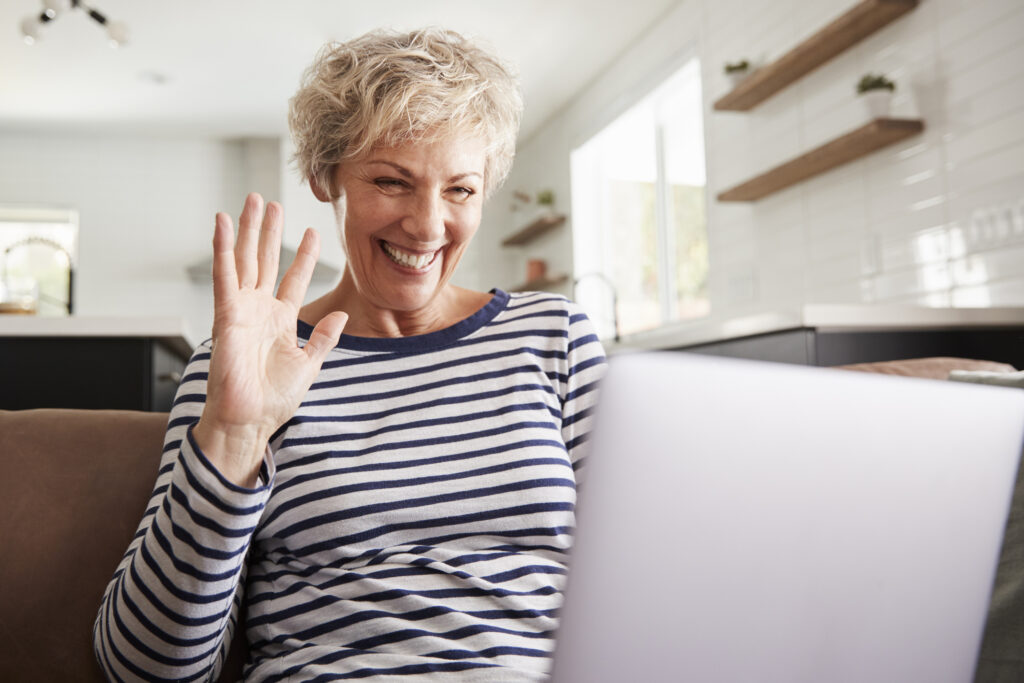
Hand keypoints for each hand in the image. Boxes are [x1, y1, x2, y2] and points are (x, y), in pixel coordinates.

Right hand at [193, 193, 346, 486]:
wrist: (250, 420)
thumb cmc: (274, 399)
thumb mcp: (309, 364)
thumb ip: (323, 338)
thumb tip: (341, 317)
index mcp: (281, 321)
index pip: (293, 279)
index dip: (303, 255)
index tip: (312, 232)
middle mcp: (259, 310)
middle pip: (266, 261)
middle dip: (269, 231)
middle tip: (272, 203)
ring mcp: (241, 309)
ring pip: (245, 260)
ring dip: (248, 230)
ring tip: (253, 201)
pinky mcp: (225, 314)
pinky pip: (224, 275)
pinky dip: (224, 248)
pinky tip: (224, 224)